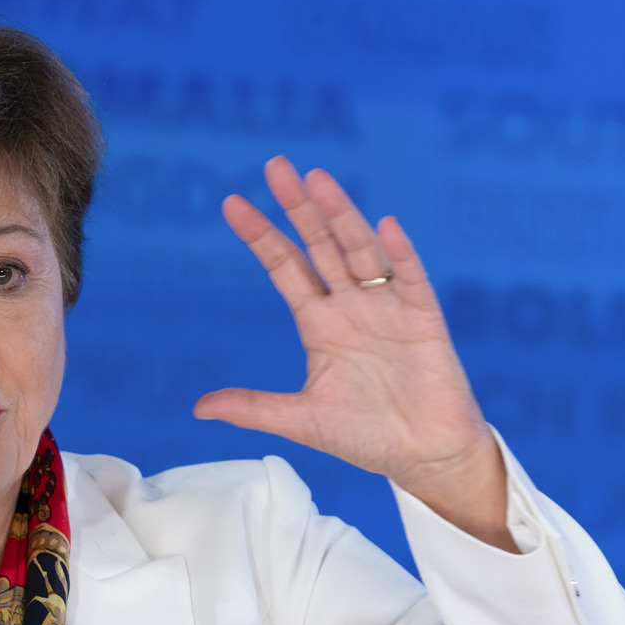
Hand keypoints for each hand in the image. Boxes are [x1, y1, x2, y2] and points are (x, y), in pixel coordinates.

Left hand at [193, 157, 513, 549]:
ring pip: (360, 250)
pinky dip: (399, 253)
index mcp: (320, 323)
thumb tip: (200, 407)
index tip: (232, 204)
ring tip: (318, 180)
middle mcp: (351, 305)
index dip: (261, 236)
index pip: (285, 267)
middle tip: (276, 166)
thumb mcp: (301, 419)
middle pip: (320, 244)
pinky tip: (384, 226)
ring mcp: (388, 308)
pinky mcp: (424, 320)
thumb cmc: (366, 437)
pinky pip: (410, 279)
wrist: (425, 458)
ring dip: (341, 215)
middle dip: (298, 207)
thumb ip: (253, 407)